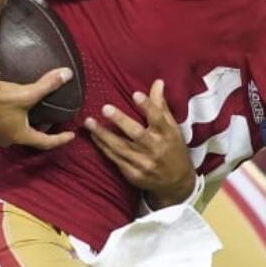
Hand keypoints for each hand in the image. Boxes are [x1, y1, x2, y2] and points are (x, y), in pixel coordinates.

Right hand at [0, 68, 75, 149]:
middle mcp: (5, 139)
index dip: (60, 139)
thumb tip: (67, 74)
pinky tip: (11, 109)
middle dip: (41, 128)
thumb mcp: (27, 93)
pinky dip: (10, 120)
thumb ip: (48, 85)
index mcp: (19, 135)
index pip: (45, 142)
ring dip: (24, 124)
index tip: (70, 135)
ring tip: (32, 112)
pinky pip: (1, 126)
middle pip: (29, 137)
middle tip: (51, 118)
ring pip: (14, 131)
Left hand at [84, 80, 196, 208]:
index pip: (158, 118)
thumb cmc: (174, 150)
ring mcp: (143, 163)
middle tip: (105, 108)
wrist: (176, 183)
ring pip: (120, 147)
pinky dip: (103, 147)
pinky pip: (115, 158)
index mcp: (167, 135)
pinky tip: (94, 137)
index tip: (135, 94)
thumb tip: (157, 83)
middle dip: (120, 121)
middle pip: (136, 133)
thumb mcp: (173, 128)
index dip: (147, 106)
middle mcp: (155, 149)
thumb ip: (161, 106)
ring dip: (103, 134)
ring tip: (89, 122)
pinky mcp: (133, 174)